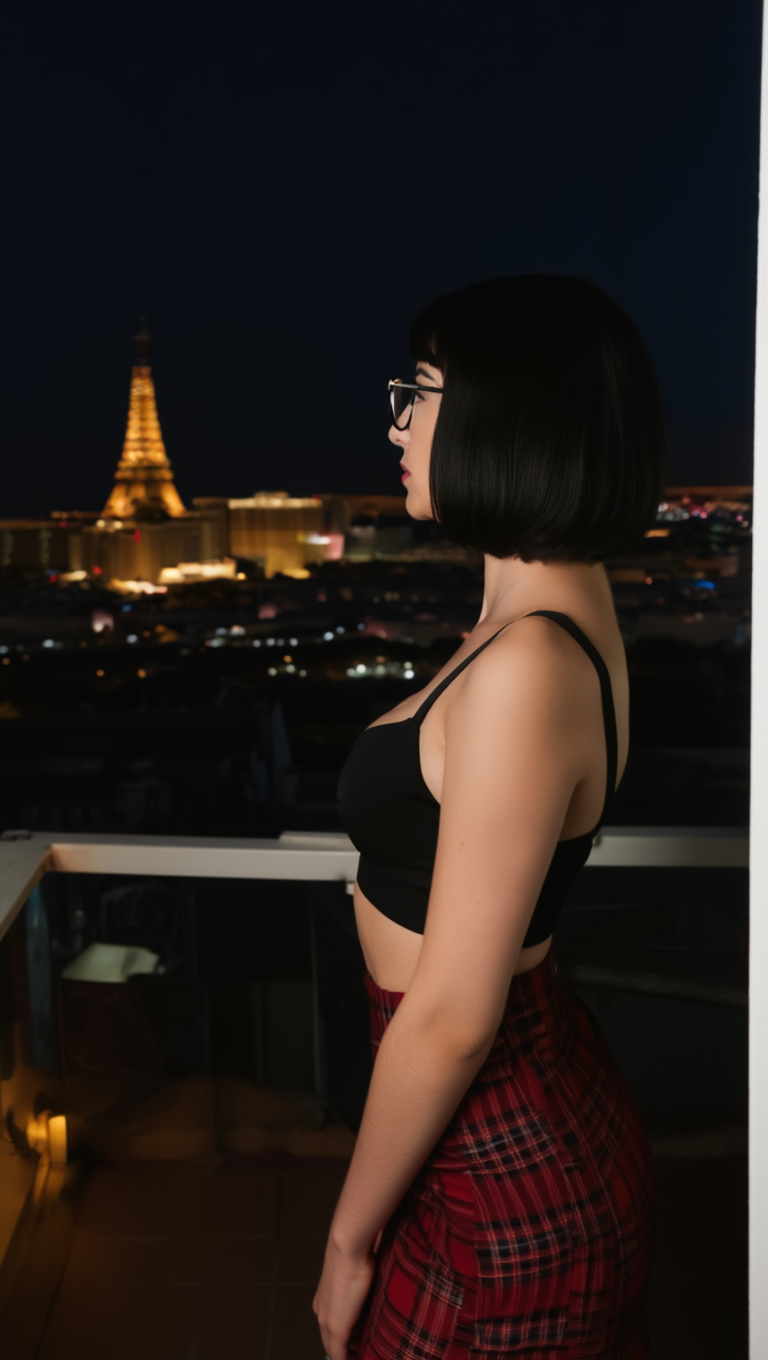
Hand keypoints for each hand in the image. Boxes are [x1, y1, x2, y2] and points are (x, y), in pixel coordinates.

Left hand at [312, 1234, 377, 1359]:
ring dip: (351, 1352)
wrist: (348, 1244)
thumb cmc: (357, 1251)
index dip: (345, 1340)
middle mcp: (322, 1311)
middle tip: (365, 1352)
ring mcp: (327, 1321)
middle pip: (331, 1342)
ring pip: (335, 1348)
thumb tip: (376, 1290)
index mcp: (324, 1300)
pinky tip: (361, 1359)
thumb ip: (360, 1289)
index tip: (359, 1344)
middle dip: (348, 1350)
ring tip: (368, 1353)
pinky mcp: (336, 1327)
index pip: (332, 1329)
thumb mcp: (358, 1273)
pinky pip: (339, 1355)